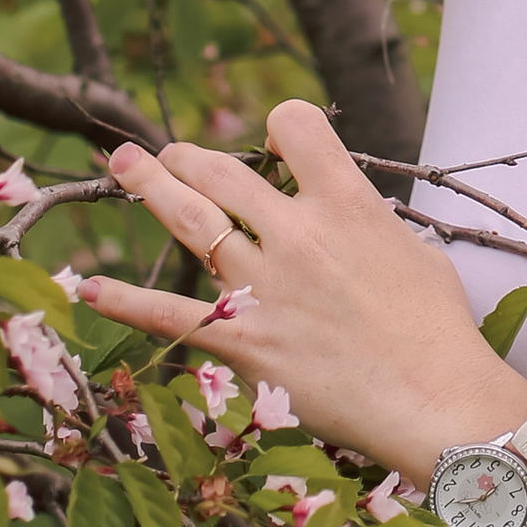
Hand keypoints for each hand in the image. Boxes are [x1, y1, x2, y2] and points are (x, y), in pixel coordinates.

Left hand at [78, 99, 523, 482]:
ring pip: (191, 221)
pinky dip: (123, 300)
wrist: (434, 399)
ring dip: (152, 187)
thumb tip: (349, 217)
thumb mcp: (415, 250)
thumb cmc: (437, 329)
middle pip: (224, 171)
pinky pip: (168, 314)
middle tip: (170, 155)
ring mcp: (264, 287)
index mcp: (347, 204)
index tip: (277, 146)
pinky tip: (89, 286)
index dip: (281, 128)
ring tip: (125, 166)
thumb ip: (370, 223)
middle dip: (190, 157)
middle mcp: (298, 235)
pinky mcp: (242, 341)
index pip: (296, 126)